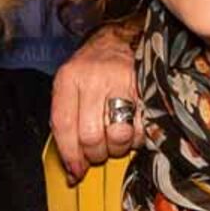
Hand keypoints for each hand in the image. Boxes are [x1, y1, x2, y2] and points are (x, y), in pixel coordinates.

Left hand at [50, 21, 139, 182]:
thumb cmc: (92, 69)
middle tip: (98, 152)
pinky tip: (131, 129)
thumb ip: (66, 120)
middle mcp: (94, 78)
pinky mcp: (146, 88)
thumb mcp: (70, 86)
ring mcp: (122, 82)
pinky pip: (141, 129)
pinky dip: (137, 139)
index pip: (63, 126)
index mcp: (69, 78)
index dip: (69, 155)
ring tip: (115, 139)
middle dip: (95, 154)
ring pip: (118, 136)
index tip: (75, 171)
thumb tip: (73, 168)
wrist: (122, 39)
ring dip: (117, 148)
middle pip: (91, 136)